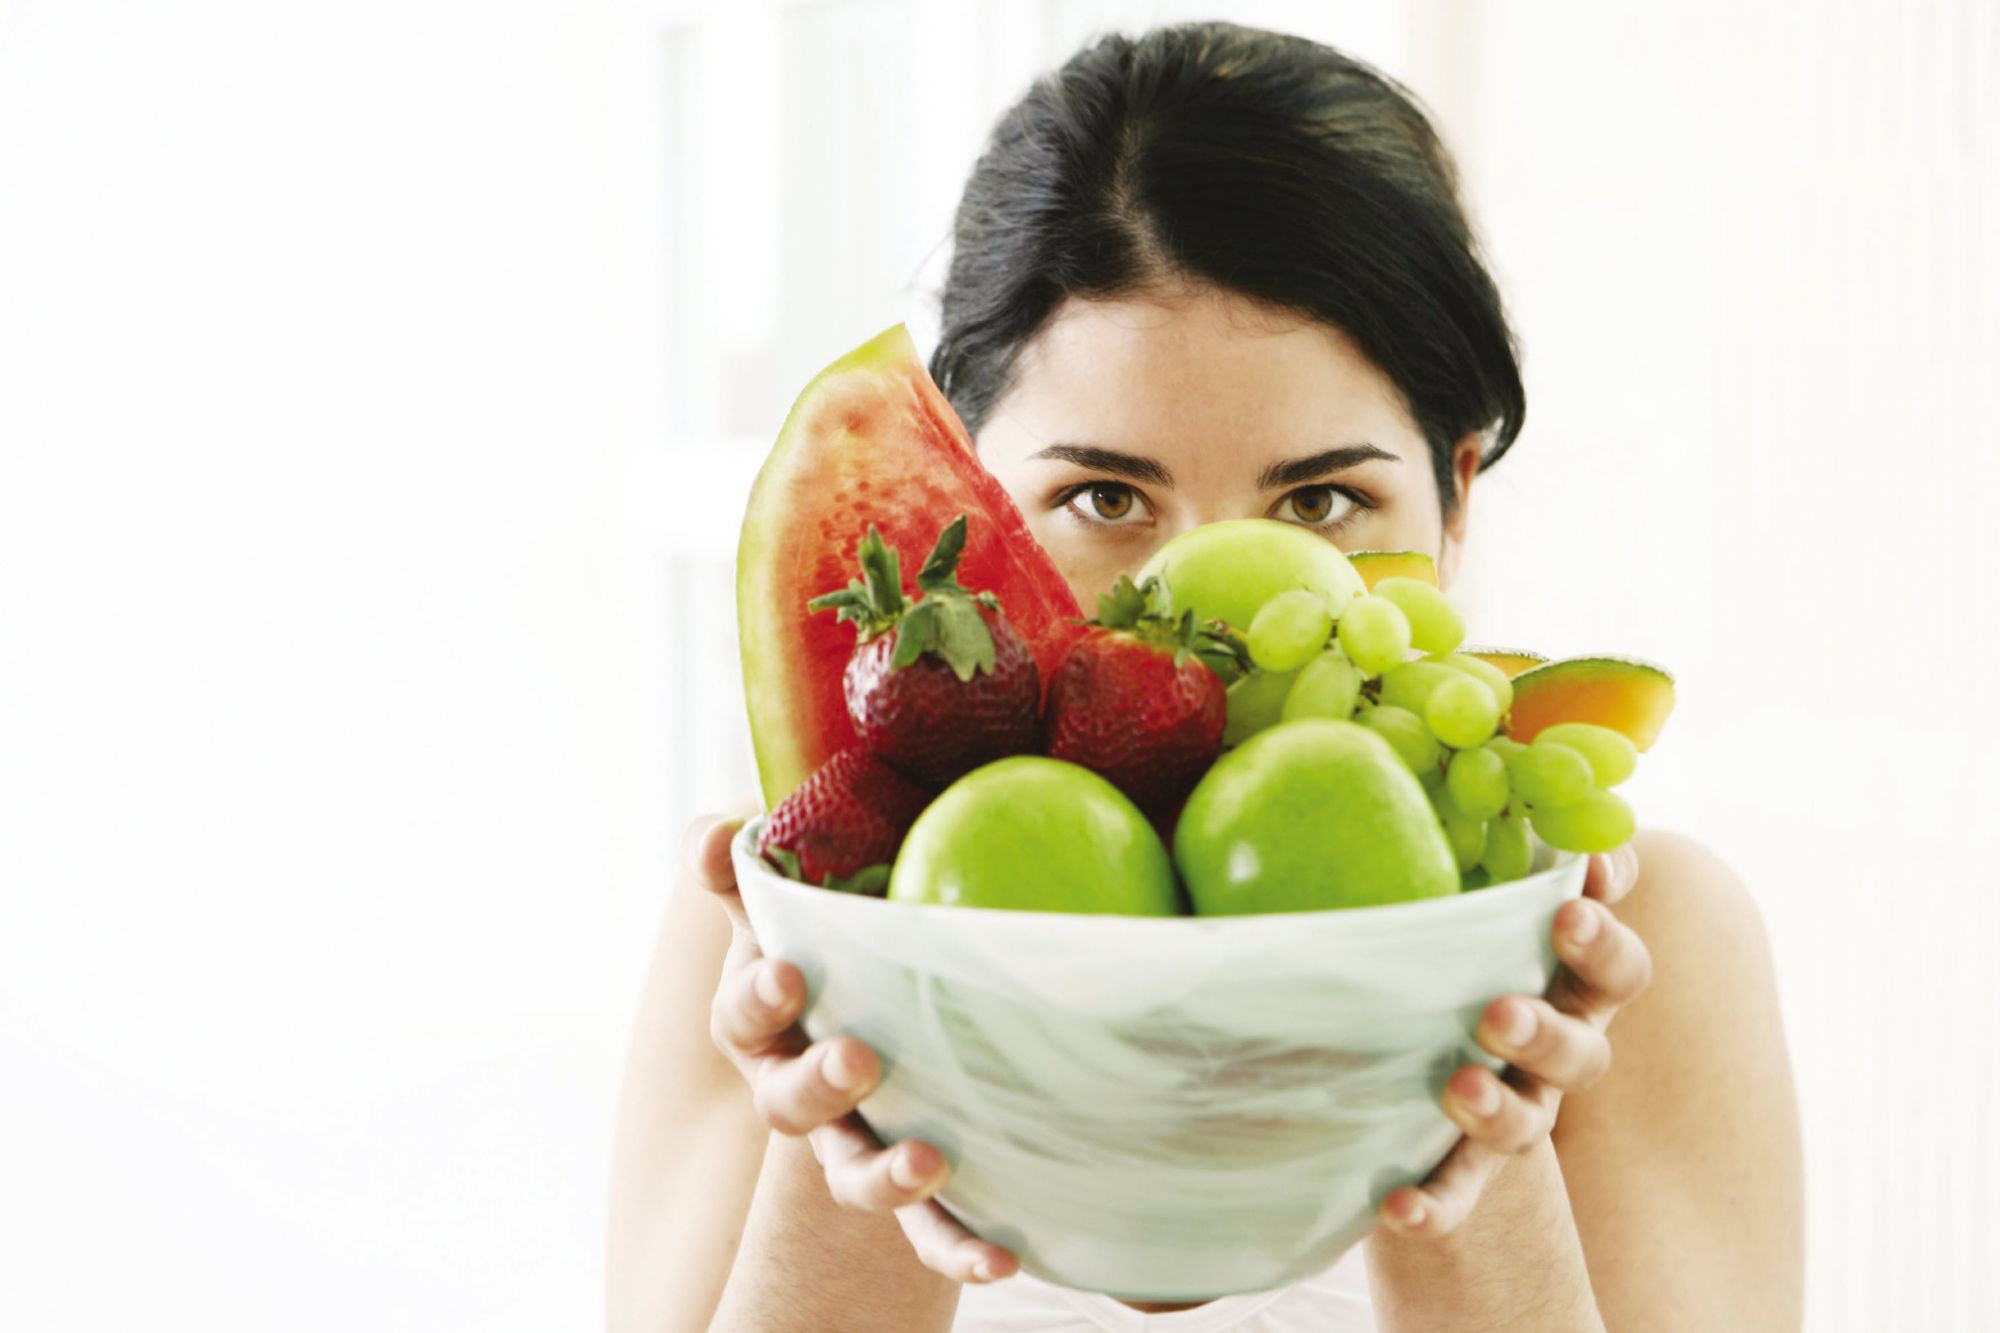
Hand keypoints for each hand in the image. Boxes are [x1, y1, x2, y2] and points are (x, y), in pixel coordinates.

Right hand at [688, 812, 1021, 1284]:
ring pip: (851, 1174)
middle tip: (857, 1058)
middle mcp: (799, 1091)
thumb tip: (718, 832)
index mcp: (769, 1019)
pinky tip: (1002, 1257)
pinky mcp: (911, 1190)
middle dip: (817, 1083)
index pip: (742, 1012)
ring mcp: (853, 1144)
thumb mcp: (792, 900)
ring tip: (927, 1162)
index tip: (790, 974)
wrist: (890, 1019)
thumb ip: (750, 864)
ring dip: (882, 1177)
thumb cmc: (836, 942)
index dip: (758, 996)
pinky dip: (957, 1247)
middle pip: (786, 1103)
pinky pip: (929, 1231)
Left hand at [1378, 843, 1652, 1238]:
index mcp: (1561, 971)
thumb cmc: (1443, 941)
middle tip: (1501, 1010)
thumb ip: (1454, 827)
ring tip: (1460, 1089)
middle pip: (1586, 1041)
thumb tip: (1402, 723)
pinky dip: (1437, 1203)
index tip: (1578, 889)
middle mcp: (1556, 1039)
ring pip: (1537, 1114)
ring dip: (1503, 1105)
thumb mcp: (1450, 886)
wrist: (1421, 1058)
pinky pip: (1460, 1191)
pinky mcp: (1464, 1162)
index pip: (1608, 948)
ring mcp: (1520, 1104)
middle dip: (1549, 1024)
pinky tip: (1396, 1209)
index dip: (1603, 922)